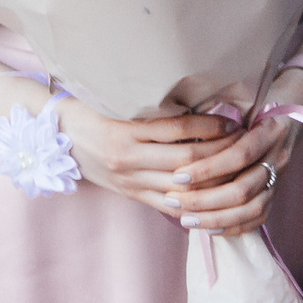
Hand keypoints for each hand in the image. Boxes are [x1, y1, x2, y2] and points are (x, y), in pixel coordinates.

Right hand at [62, 102, 235, 219]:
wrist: (57, 136)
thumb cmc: (94, 111)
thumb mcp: (121, 103)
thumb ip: (157, 105)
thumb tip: (202, 98)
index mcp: (128, 129)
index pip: (180, 128)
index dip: (212, 125)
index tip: (234, 120)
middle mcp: (128, 156)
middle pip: (187, 159)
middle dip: (221, 153)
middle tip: (245, 144)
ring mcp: (129, 179)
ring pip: (182, 185)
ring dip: (214, 179)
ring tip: (238, 169)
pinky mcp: (130, 194)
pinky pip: (168, 204)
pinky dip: (194, 203)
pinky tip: (217, 198)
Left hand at [155, 69, 302, 235]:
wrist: (294, 107)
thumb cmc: (258, 103)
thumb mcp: (242, 103)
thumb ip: (216, 122)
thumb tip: (175, 141)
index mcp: (272, 129)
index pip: (240, 155)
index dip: (207, 169)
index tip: (177, 175)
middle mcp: (280, 155)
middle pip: (244, 188)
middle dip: (204, 199)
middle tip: (172, 200)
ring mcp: (281, 176)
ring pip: (251, 207)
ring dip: (215, 217)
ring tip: (185, 218)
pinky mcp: (278, 192)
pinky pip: (259, 217)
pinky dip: (233, 226)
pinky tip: (209, 228)